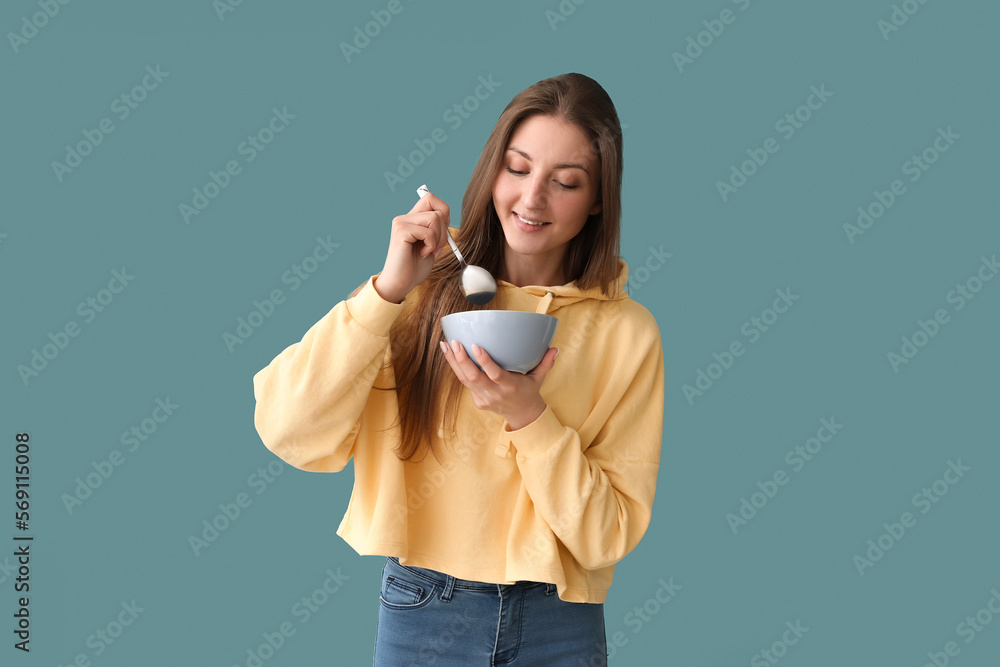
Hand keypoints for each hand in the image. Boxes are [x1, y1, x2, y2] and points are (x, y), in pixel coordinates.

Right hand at [374, 190, 449, 302]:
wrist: (401, 283)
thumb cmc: (415, 267)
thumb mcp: (432, 244)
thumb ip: (437, 228)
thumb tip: (446, 215)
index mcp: (412, 219)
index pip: (430, 198)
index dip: (443, 212)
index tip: (441, 232)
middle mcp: (405, 218)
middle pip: (436, 206)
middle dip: (444, 229)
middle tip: (435, 246)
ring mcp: (401, 223)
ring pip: (435, 218)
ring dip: (438, 239)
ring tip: (429, 251)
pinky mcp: (401, 232)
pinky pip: (428, 232)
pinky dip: (431, 245)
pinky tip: (422, 254)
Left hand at [440, 340, 558, 430]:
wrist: (522, 417)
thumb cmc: (530, 392)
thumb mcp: (539, 378)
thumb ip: (546, 363)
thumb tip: (555, 348)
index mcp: (510, 387)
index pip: (495, 375)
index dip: (485, 361)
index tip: (476, 346)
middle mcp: (495, 394)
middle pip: (474, 378)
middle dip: (462, 360)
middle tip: (455, 342)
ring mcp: (484, 399)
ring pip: (465, 380)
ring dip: (453, 362)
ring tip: (445, 345)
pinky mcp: (477, 401)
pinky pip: (465, 383)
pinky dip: (457, 369)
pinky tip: (449, 354)